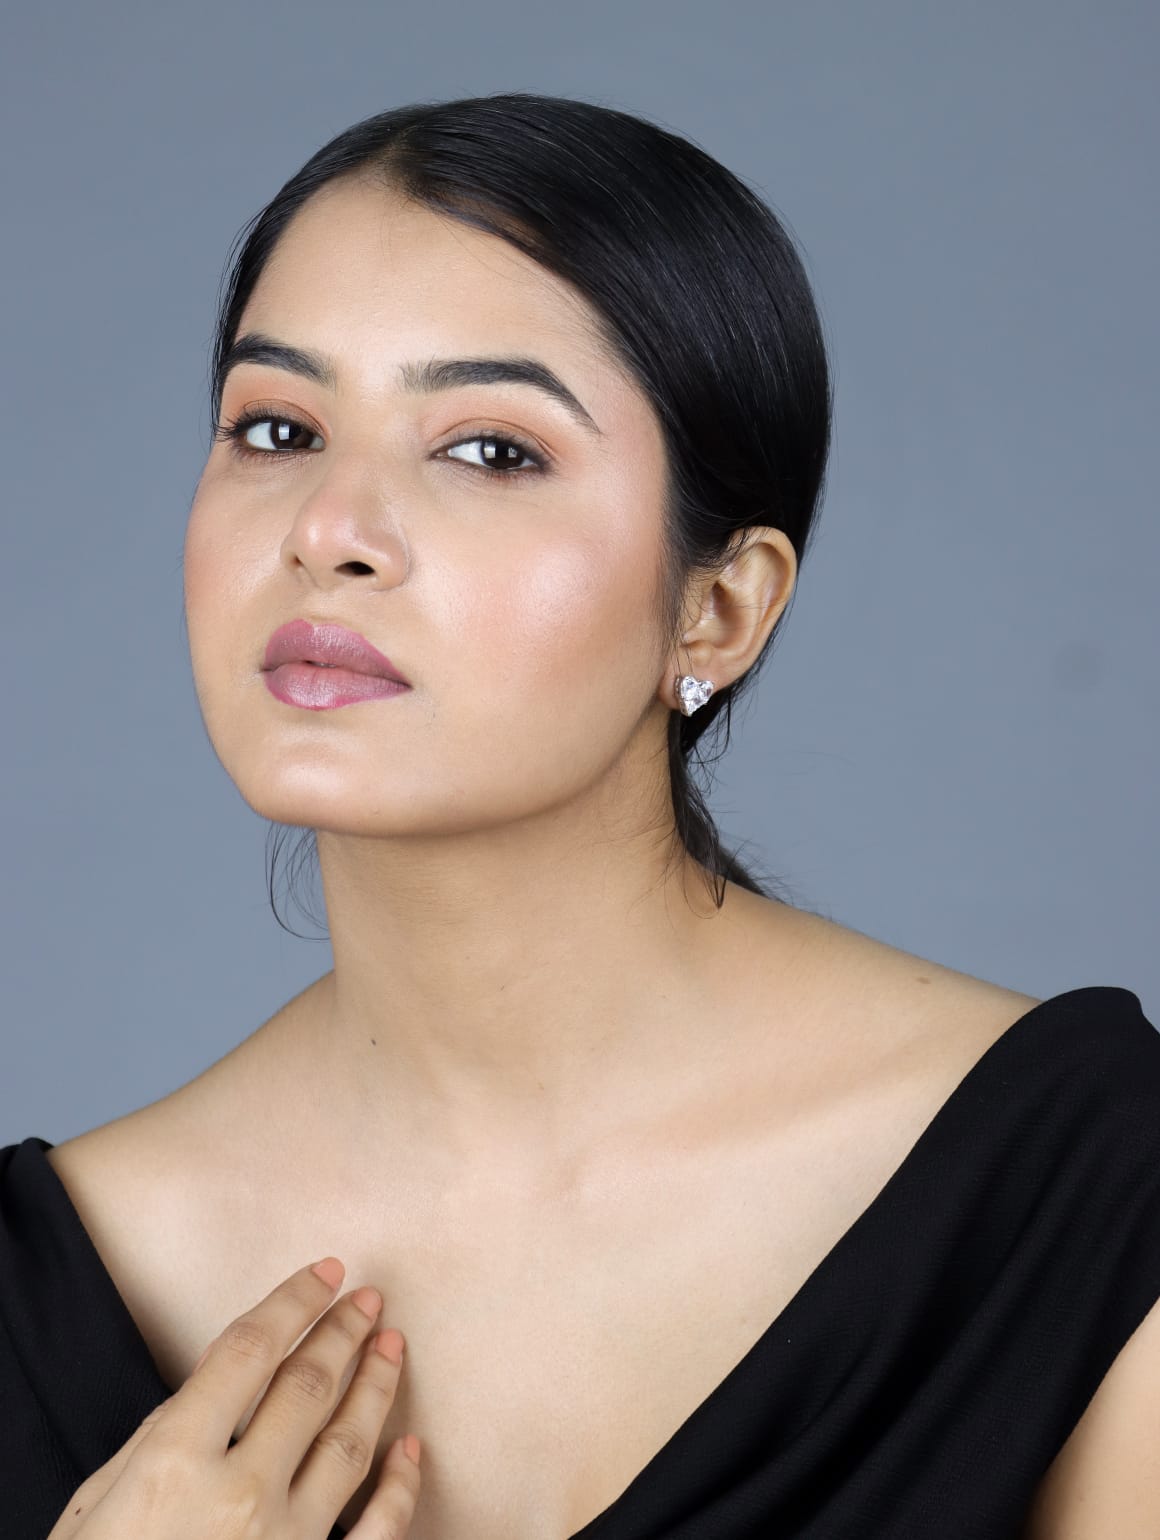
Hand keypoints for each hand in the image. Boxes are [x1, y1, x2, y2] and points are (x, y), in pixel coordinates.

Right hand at [47, 1257, 420, 1538]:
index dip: (294, 1301)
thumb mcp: (97, 1506)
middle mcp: (239, 1492)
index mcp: (175, 1460)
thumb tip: (212, 1387)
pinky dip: (402, 1485)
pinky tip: (411, 1449)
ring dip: (377, 1386)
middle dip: (343, 1332)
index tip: (325, 1272)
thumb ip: (158, 1438)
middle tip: (370, 1299)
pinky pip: (378, 1531)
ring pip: (350, 1443)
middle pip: (308, 1385)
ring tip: (392, 1345)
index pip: (249, 1350)